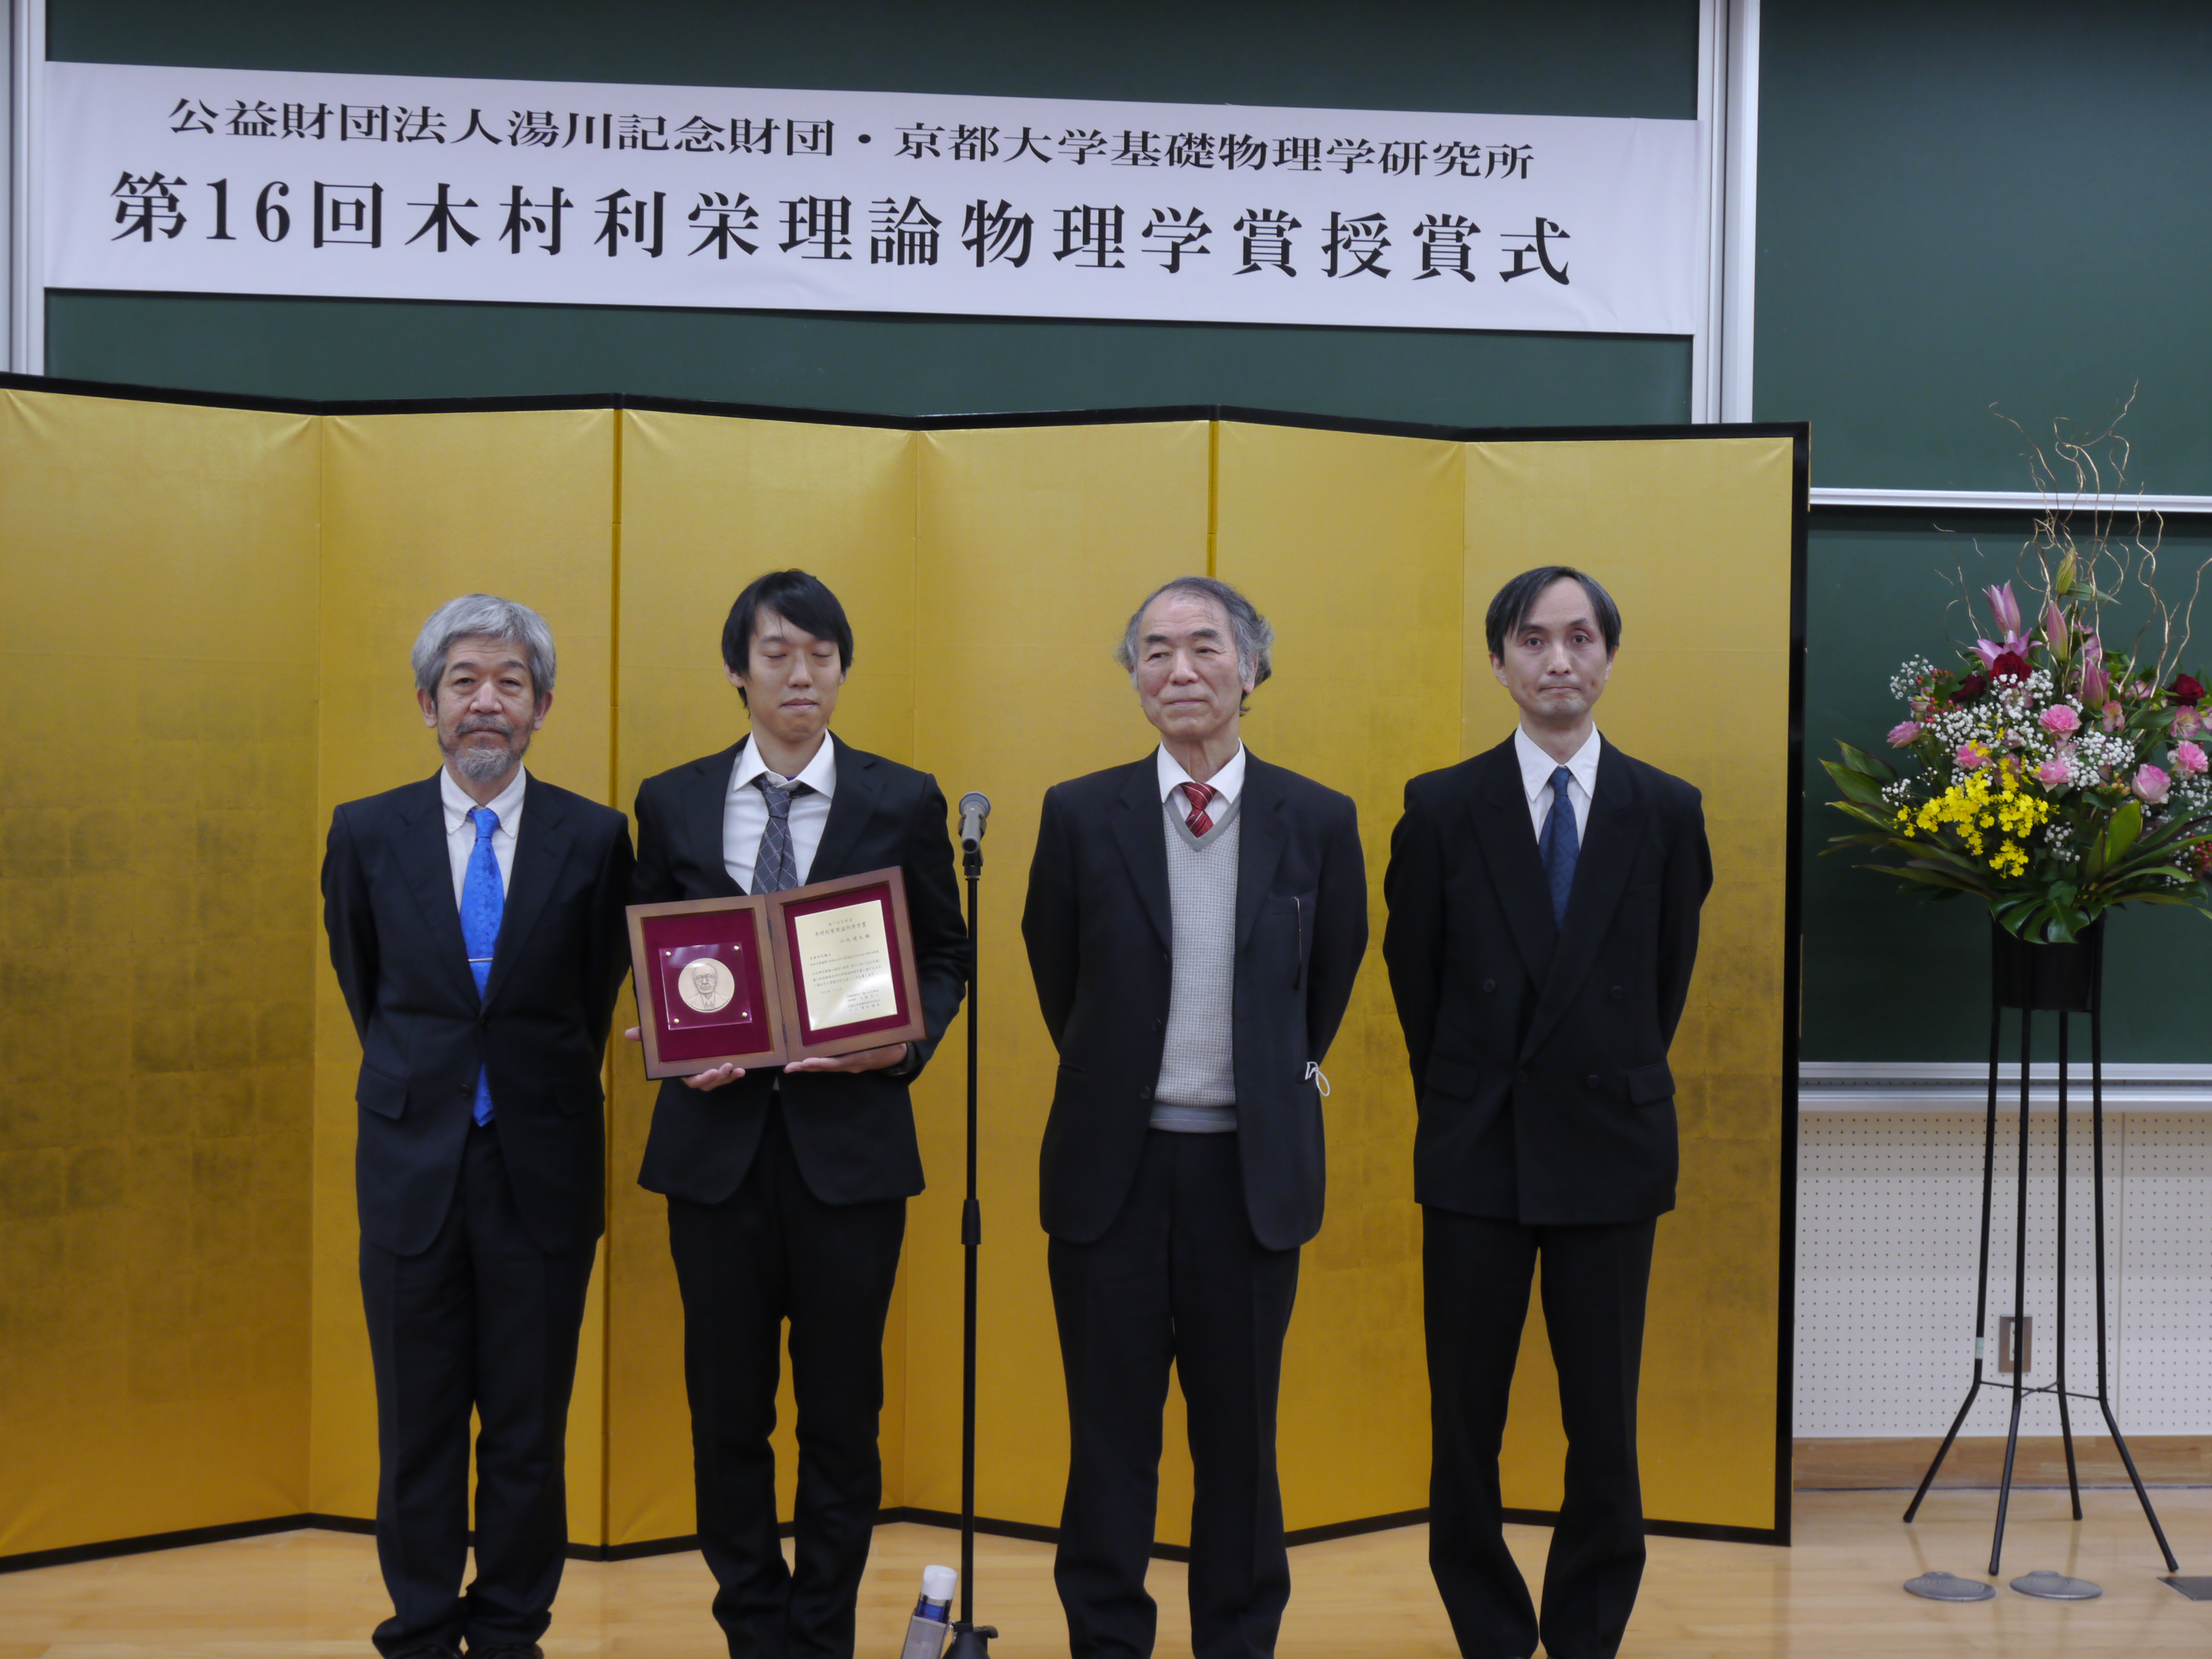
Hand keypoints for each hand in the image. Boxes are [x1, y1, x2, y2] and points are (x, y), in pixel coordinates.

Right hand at [624, 1026, 746, 1090]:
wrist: (690, 1035)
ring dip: (728, 1076)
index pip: (692, 1080)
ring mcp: (712, 1071)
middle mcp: (699, 1073)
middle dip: (716, 1078)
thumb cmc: (672, 1042)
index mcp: (685, 1070)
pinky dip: (736, 1074)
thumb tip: (627, 1033)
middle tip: (721, 1069)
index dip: (700, 1079)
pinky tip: (743, 1069)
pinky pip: (730, 1074)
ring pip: (721, 1080)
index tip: (707, 1073)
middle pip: (709, 1083)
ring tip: (735, 1069)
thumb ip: (646, 1036)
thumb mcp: (660, 1039)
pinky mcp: (722, 1066)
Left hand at [784, 1043, 908, 1074]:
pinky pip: (830, 1064)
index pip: (837, 1063)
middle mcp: (851, 1065)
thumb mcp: (882, 1038)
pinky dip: (817, 1063)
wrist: (895, 1056)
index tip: (807, 1061)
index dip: (822, 1062)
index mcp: (859, 1058)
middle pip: (826, 1068)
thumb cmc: (889, 1043)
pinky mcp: (846, 1063)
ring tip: (792, 1066)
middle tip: (790, 1067)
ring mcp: (848, 1065)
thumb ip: (870, 1033)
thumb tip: (859, 1021)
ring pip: (825, 1067)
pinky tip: (805, 1060)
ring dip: (808, 1066)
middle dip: (807, 1067)